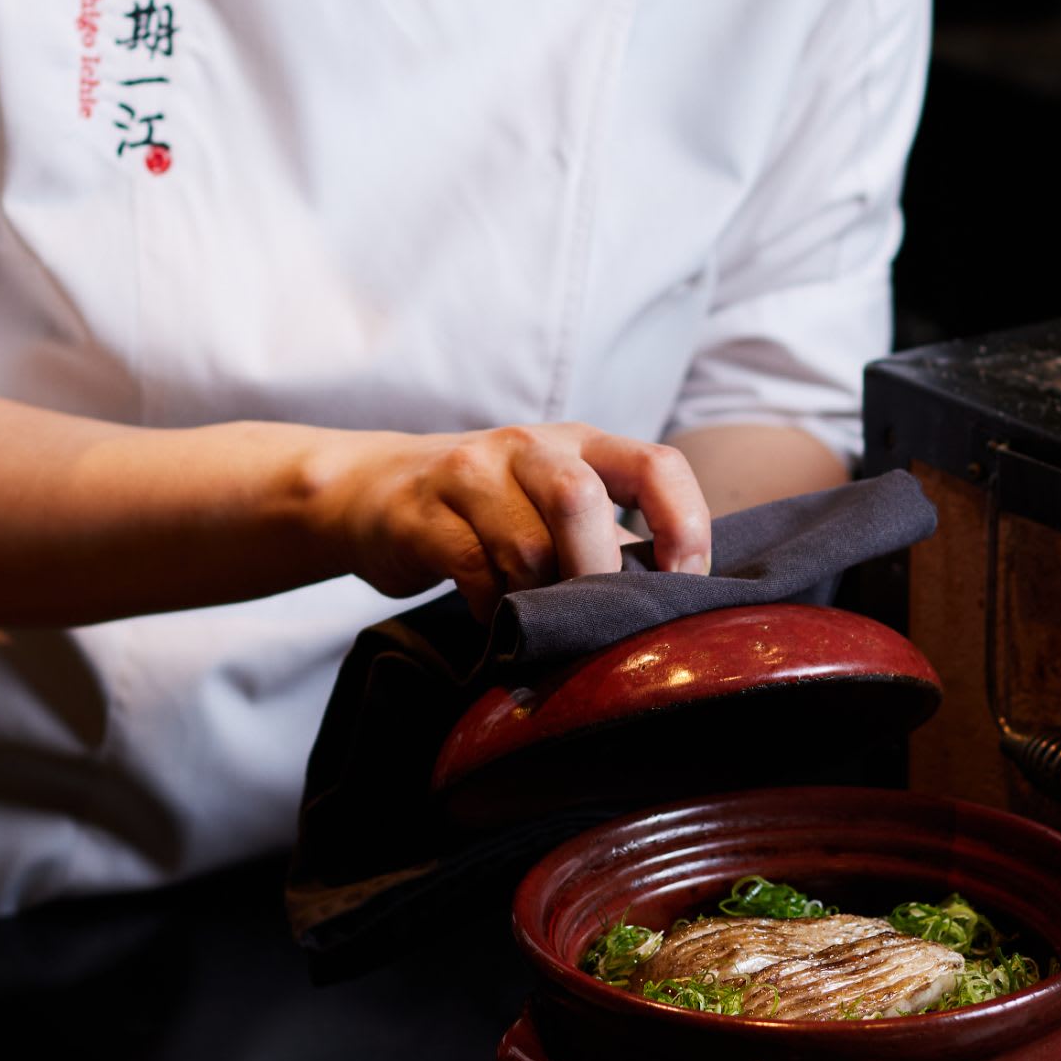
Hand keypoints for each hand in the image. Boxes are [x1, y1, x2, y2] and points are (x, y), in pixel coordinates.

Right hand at [316, 423, 712, 623]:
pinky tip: (490, 611)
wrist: (376, 489)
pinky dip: (491, 606)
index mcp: (581, 443)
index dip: (684, 526)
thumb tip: (675, 600)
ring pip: (525, 545)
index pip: (656, 465)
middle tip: (596, 617)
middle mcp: (528, 445)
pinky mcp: (422, 512)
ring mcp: (470, 471)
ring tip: (533, 612)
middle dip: (596, 570)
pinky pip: (474, 570)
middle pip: (578, 498)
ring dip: (538, 597)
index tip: (683, 583)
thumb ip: (609, 534)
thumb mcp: (555, 502)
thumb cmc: (490, 510)